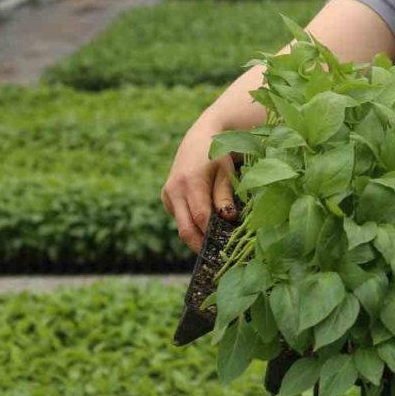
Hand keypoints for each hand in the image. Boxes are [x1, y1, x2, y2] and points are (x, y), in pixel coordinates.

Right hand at [160, 117, 238, 253]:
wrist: (200, 137)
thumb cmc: (218, 154)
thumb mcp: (226, 172)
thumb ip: (225, 195)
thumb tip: (227, 218)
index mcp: (190, 182)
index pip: (201, 217)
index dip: (212, 234)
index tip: (226, 247)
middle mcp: (174, 190)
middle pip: (185, 228)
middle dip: (200, 245)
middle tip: (218, 258)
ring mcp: (167, 194)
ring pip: (181, 225)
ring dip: (196, 236)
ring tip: (216, 245)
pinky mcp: (166, 196)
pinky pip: (179, 217)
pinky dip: (191, 224)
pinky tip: (206, 227)